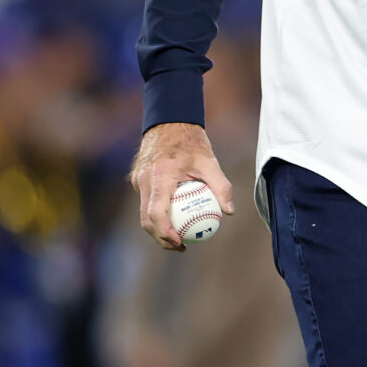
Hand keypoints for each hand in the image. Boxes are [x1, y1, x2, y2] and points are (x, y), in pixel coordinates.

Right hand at [131, 122, 234, 251]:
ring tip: (178, 238)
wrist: (169, 120)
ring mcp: (137, 180)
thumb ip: (221, 186)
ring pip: (143, 212)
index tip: (180, 242)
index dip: (165, 232)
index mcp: (159, 176)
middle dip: (160, 238)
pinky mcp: (137, 179)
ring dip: (157, 229)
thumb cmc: (192, 141)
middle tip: (180, 246)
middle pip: (146, 219)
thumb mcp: (210, 161)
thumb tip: (229, 212)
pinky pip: (146, 202)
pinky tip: (175, 218)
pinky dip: (157, 213)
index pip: (156, 212)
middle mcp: (144, 180)